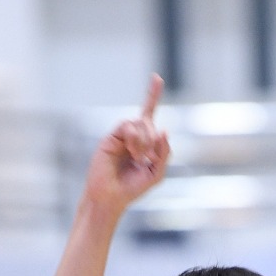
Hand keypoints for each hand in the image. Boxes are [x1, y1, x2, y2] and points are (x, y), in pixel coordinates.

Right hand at [83, 75, 170, 213]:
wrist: (111, 197)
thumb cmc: (132, 188)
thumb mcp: (156, 173)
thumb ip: (164, 153)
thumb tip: (164, 130)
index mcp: (144, 142)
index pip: (148, 114)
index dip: (152, 95)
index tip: (156, 77)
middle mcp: (132, 136)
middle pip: (149, 122)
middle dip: (154, 138)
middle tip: (148, 158)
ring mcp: (121, 136)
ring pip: (139, 122)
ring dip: (145, 141)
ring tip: (139, 158)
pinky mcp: (111, 137)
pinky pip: (128, 126)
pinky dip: (135, 139)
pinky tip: (133, 153)